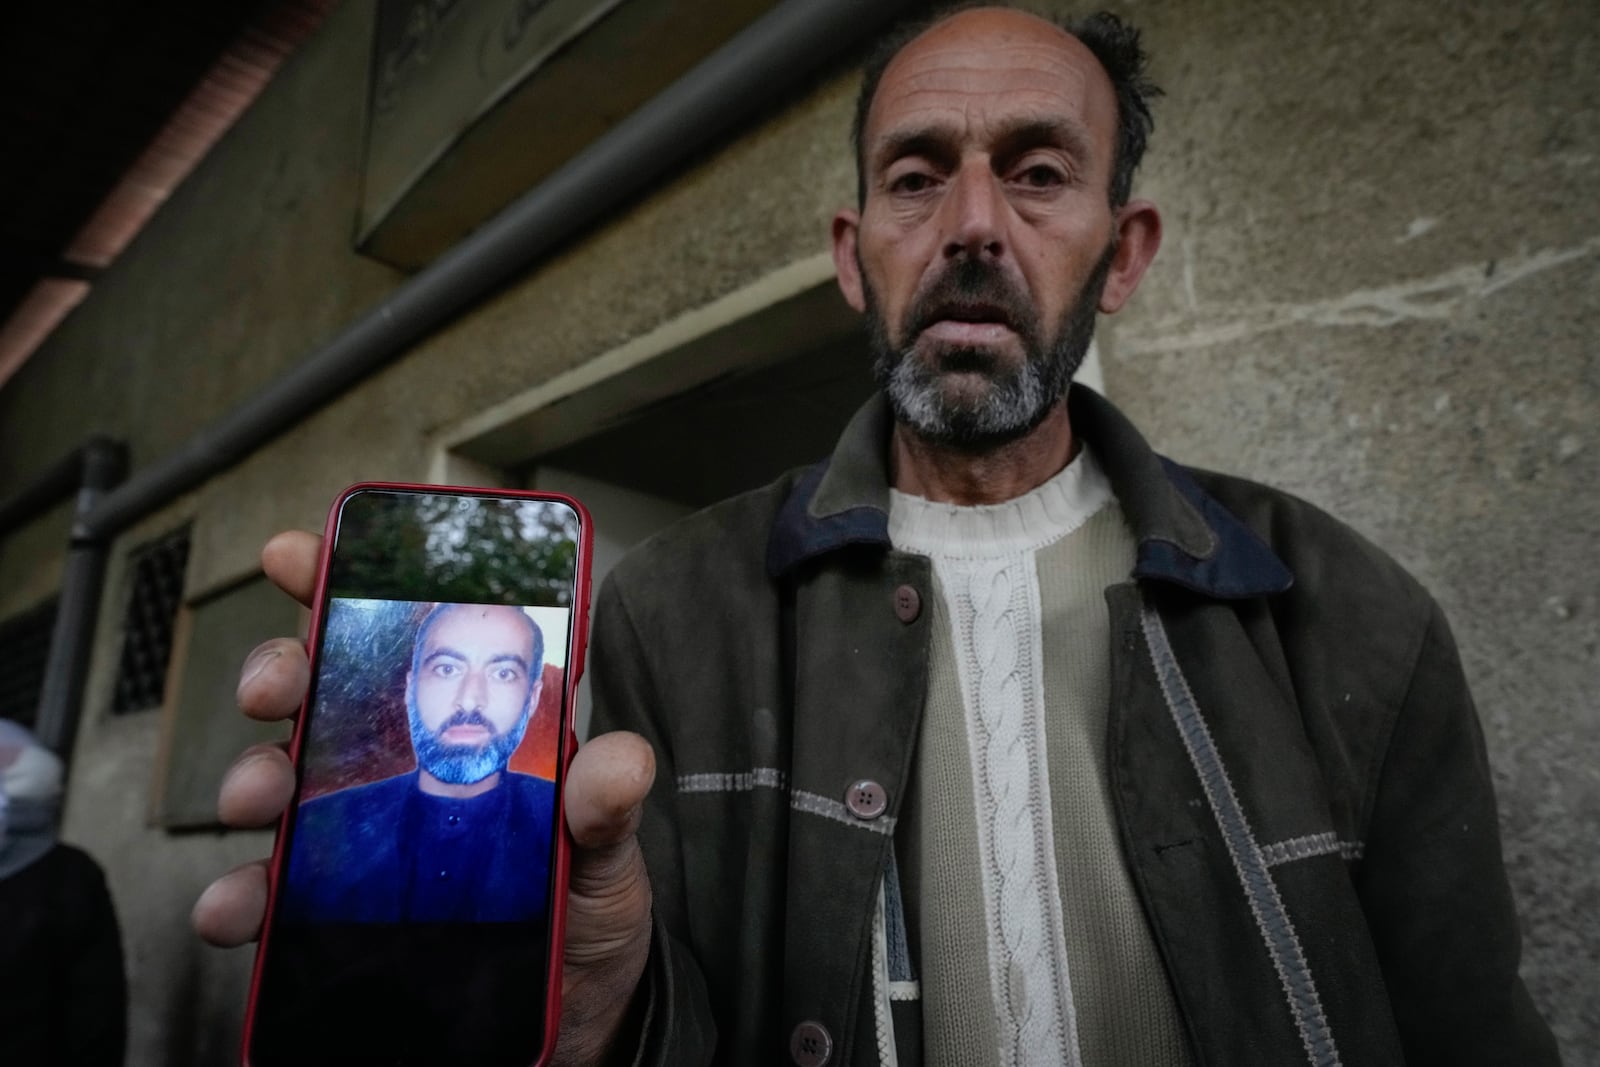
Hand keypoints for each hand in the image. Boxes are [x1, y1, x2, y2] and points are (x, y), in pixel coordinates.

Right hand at [191, 531, 655, 1064]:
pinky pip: (271, 896)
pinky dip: (241, 895)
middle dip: (281, 672)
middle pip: (322, 700)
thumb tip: (619, 761)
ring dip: (253, 779)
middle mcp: (404, 773)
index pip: (405, 641)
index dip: (347, 586)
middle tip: (276, 686)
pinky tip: (240, 904)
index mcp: (470, 732)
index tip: (302, 554)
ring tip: (257, 799)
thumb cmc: (588, 913)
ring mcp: (362, 840)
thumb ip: (606, 805)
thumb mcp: (609, 852)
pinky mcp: (335, 912)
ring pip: (282, 788)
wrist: (576, 1018)